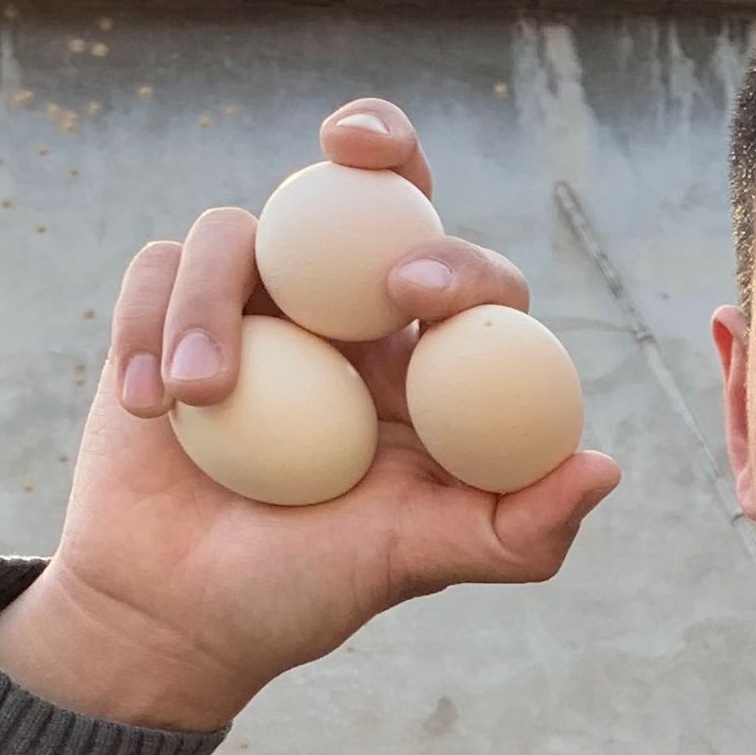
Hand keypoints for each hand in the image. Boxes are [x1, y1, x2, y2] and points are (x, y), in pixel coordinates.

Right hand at [0, 99, 621, 730]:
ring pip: (245, 231)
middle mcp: (345, 321)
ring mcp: (254, 306)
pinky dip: (151, 322)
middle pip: (376, 190)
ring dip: (214, 300)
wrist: (174, 616)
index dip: (457, 258)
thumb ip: (515, 530)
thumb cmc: (304, 589)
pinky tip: (150, 406)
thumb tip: (604, 468)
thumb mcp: (415, 564)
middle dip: (380, 138)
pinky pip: (161, 266)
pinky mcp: (166, 309)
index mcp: (422, 369)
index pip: (468, 280)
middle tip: (350, 149)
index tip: (412, 291)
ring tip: (197, 402)